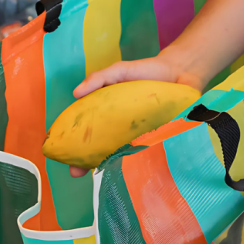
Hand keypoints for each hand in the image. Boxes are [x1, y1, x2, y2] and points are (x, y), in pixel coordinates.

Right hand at [66, 52, 203, 177]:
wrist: (179, 73)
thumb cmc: (146, 72)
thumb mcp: (119, 71)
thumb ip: (99, 78)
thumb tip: (76, 93)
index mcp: (108, 115)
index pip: (88, 133)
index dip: (75, 146)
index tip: (64, 157)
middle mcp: (121, 130)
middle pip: (100, 150)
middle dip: (86, 162)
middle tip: (76, 172)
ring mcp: (138, 137)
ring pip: (121, 156)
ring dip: (110, 166)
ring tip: (101, 172)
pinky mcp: (157, 141)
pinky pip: (145, 155)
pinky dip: (138, 163)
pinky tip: (131, 170)